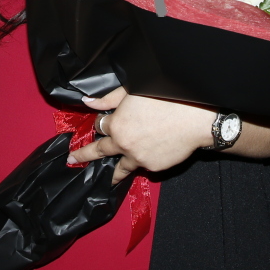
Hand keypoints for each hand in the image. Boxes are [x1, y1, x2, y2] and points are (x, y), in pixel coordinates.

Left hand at [70, 87, 213, 182]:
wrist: (196, 119)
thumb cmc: (167, 100)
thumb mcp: (134, 91)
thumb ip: (109, 98)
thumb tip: (88, 102)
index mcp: (117, 125)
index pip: (100, 126)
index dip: (102, 122)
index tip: (102, 122)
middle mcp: (124, 144)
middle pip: (99, 151)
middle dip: (84, 155)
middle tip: (73, 159)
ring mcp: (138, 158)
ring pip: (120, 167)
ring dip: (112, 172)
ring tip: (106, 178)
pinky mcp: (153, 167)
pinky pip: (143, 165)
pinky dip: (141, 161)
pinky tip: (145, 158)